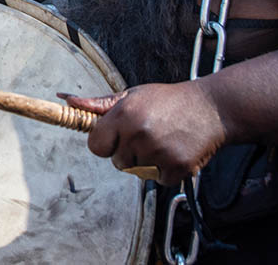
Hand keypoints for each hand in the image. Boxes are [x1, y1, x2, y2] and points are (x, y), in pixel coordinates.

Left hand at [61, 81, 227, 186]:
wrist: (211, 108)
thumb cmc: (167, 100)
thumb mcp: (131, 96)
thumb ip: (98, 104)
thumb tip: (67, 100)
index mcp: (124, 115)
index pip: (95, 146)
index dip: (104, 143)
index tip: (115, 137)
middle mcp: (139, 133)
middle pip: (116, 161)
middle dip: (126, 151)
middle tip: (145, 134)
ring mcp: (159, 152)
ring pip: (136, 171)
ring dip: (146, 161)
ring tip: (161, 139)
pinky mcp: (177, 167)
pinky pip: (158, 180)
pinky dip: (165, 171)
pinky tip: (174, 150)